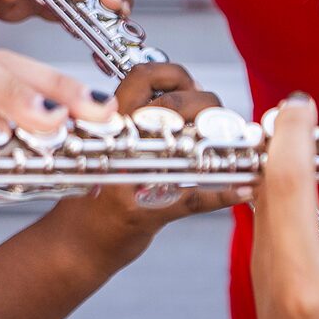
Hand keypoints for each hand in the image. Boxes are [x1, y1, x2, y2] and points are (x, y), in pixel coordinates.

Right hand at [48, 63, 244, 259]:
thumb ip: (142, 120)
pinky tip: (244, 190)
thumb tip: (191, 94)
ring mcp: (129, 176)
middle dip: (208, 107)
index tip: (193, 86)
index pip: (143, 75)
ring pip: (186, 145)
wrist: (74, 244)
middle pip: (172, 105)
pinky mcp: (143, 213)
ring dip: (224, 146)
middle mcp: (117, 141)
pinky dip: (226, 193)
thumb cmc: (98, 194)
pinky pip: (195, 197)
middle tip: (220, 122)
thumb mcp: (112, 147)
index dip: (177, 74)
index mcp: (110, 121)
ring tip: (241, 150)